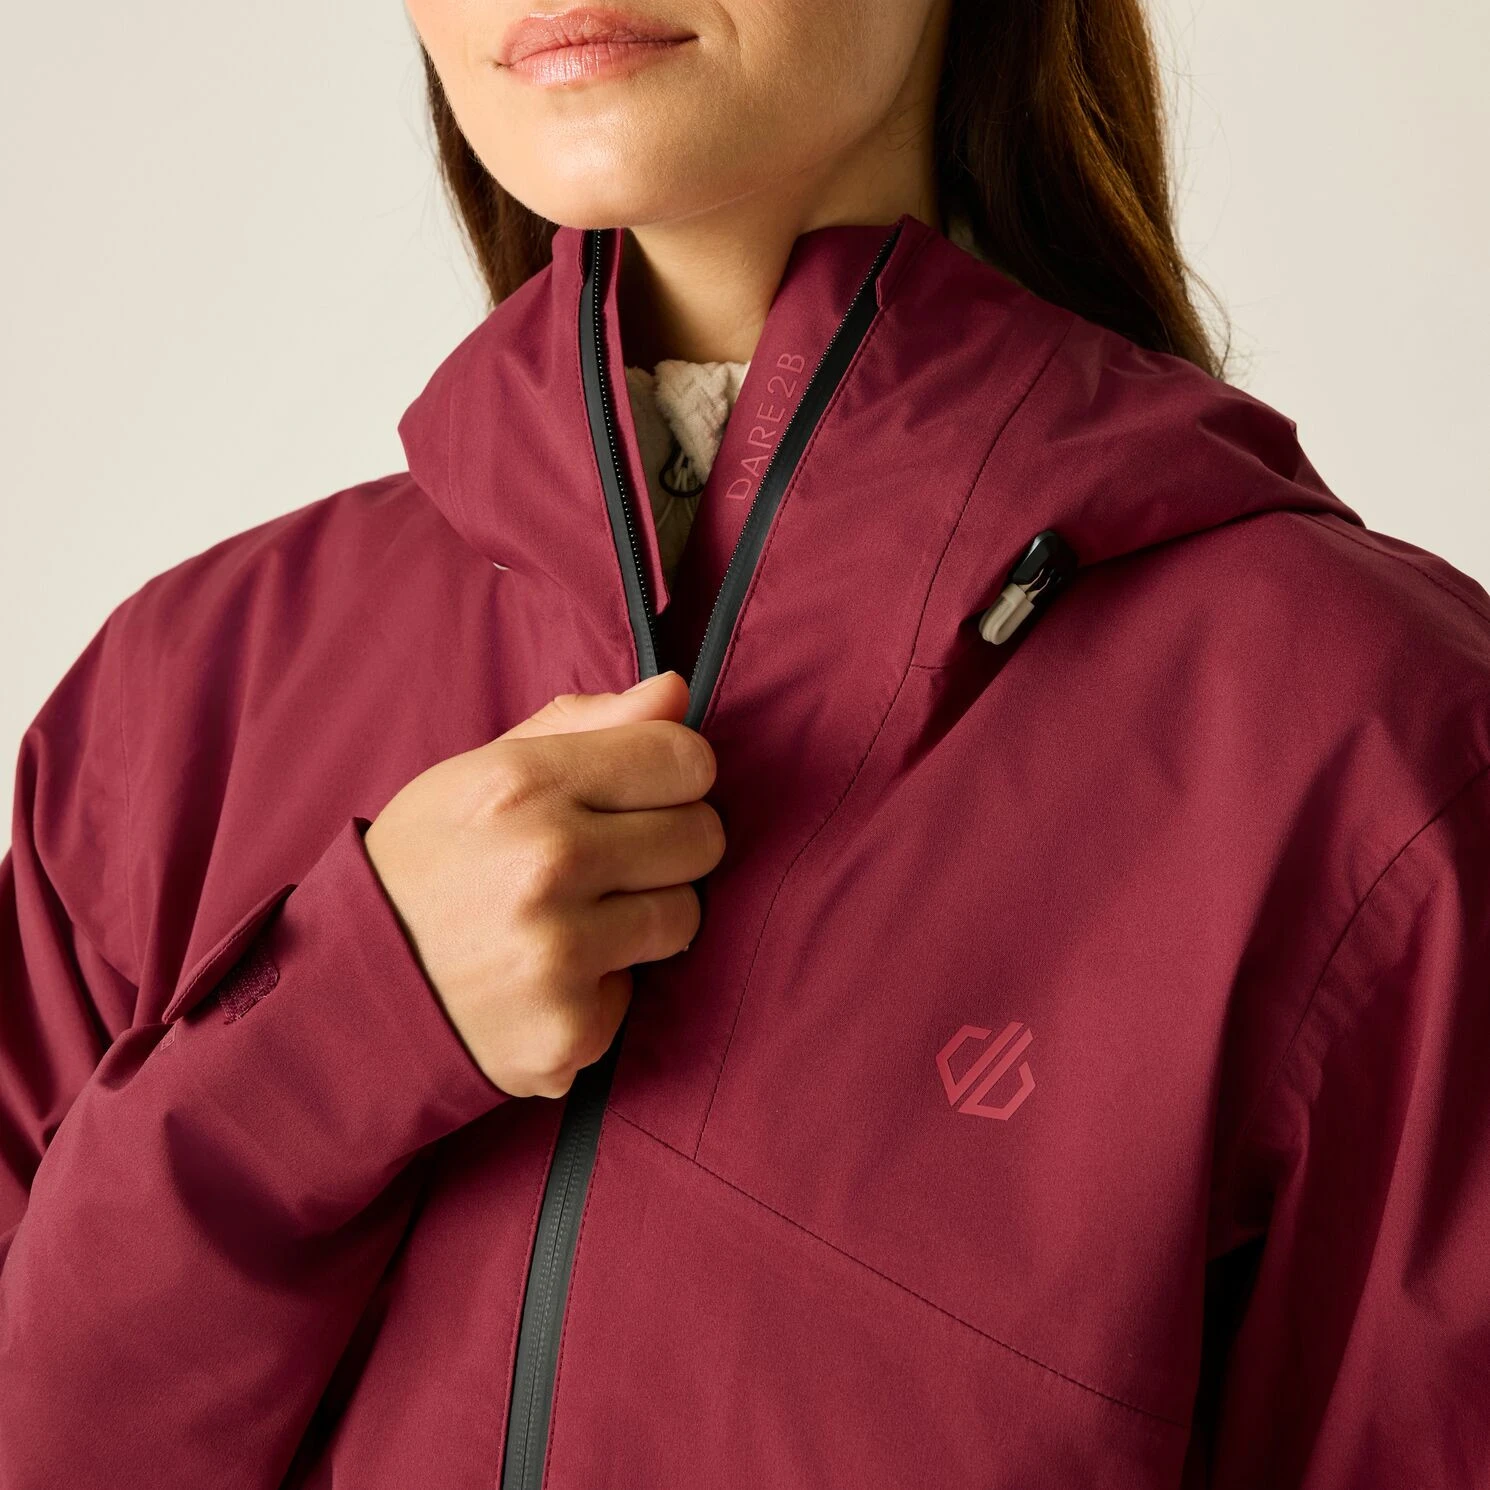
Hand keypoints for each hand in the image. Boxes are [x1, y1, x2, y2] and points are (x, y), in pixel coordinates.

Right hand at [363, 671, 722, 1097]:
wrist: (343, 990)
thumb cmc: (424, 865)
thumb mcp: (478, 773)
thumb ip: (585, 726)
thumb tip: (676, 691)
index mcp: (524, 785)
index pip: (685, 758)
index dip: (673, 774)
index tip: (644, 792)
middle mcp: (548, 863)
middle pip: (703, 836)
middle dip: (667, 845)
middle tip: (606, 861)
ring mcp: (561, 953)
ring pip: (685, 915)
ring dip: (644, 917)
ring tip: (574, 919)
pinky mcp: (571, 1030)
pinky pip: (641, 990)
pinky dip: (604, 986)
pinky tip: (547, 978)